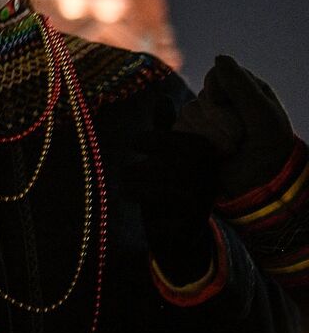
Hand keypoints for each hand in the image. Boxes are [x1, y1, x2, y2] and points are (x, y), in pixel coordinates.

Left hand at [119, 127, 219, 283]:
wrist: (185, 236)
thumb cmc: (172, 187)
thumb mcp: (170, 156)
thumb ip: (165, 129)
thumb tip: (162, 96)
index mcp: (206, 154)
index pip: (174, 141)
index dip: (149, 140)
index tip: (134, 144)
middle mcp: (208, 176)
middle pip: (162, 166)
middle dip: (135, 170)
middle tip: (125, 175)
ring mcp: (201, 203)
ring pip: (158, 191)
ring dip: (134, 190)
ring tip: (128, 191)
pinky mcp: (191, 226)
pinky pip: (160, 219)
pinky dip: (150, 219)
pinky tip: (151, 218)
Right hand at [176, 55, 297, 197]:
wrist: (260, 186)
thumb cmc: (270, 149)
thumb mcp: (264, 117)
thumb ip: (242, 87)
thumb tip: (218, 56)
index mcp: (244, 90)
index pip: (217, 75)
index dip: (220, 90)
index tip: (230, 107)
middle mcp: (222, 101)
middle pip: (202, 97)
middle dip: (219, 119)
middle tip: (237, 139)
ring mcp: (205, 119)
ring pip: (189, 114)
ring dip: (208, 135)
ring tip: (227, 150)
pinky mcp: (190, 137)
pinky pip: (179, 130)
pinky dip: (193, 142)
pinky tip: (208, 152)